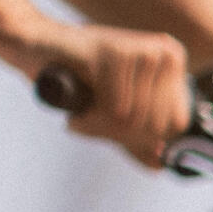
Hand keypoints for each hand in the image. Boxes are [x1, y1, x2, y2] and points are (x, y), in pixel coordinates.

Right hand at [34, 22, 187, 163]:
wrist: (36, 45)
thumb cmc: (80, 77)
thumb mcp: (116, 109)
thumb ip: (138, 137)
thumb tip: (159, 165)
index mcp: (173, 60)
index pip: (176, 123)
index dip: (145, 140)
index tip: (117, 137)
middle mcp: (164, 52)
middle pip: (156, 124)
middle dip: (120, 137)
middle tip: (90, 127)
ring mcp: (141, 50)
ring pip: (134, 120)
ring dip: (102, 131)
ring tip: (81, 121)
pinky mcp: (113, 53)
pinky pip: (114, 111)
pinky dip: (91, 122)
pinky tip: (76, 116)